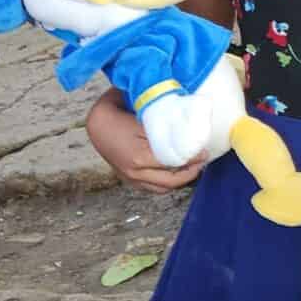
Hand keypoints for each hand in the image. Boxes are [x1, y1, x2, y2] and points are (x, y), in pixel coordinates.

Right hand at [85, 96, 203, 192]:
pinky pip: (152, 188)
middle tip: (203, 159)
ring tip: (193, 167)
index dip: (192, 157)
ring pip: (162, 187)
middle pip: (171, 180)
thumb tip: (190, 122)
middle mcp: (134, 172)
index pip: (175, 162)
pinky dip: (166, 183)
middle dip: (191, 171)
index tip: (204, 150)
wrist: (96, 122)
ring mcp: (130, 178)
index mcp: (140, 156)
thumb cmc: (119, 113)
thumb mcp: (144, 114)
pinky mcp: (128, 179)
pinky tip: (176, 173)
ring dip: (180, 179)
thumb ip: (165, 122)